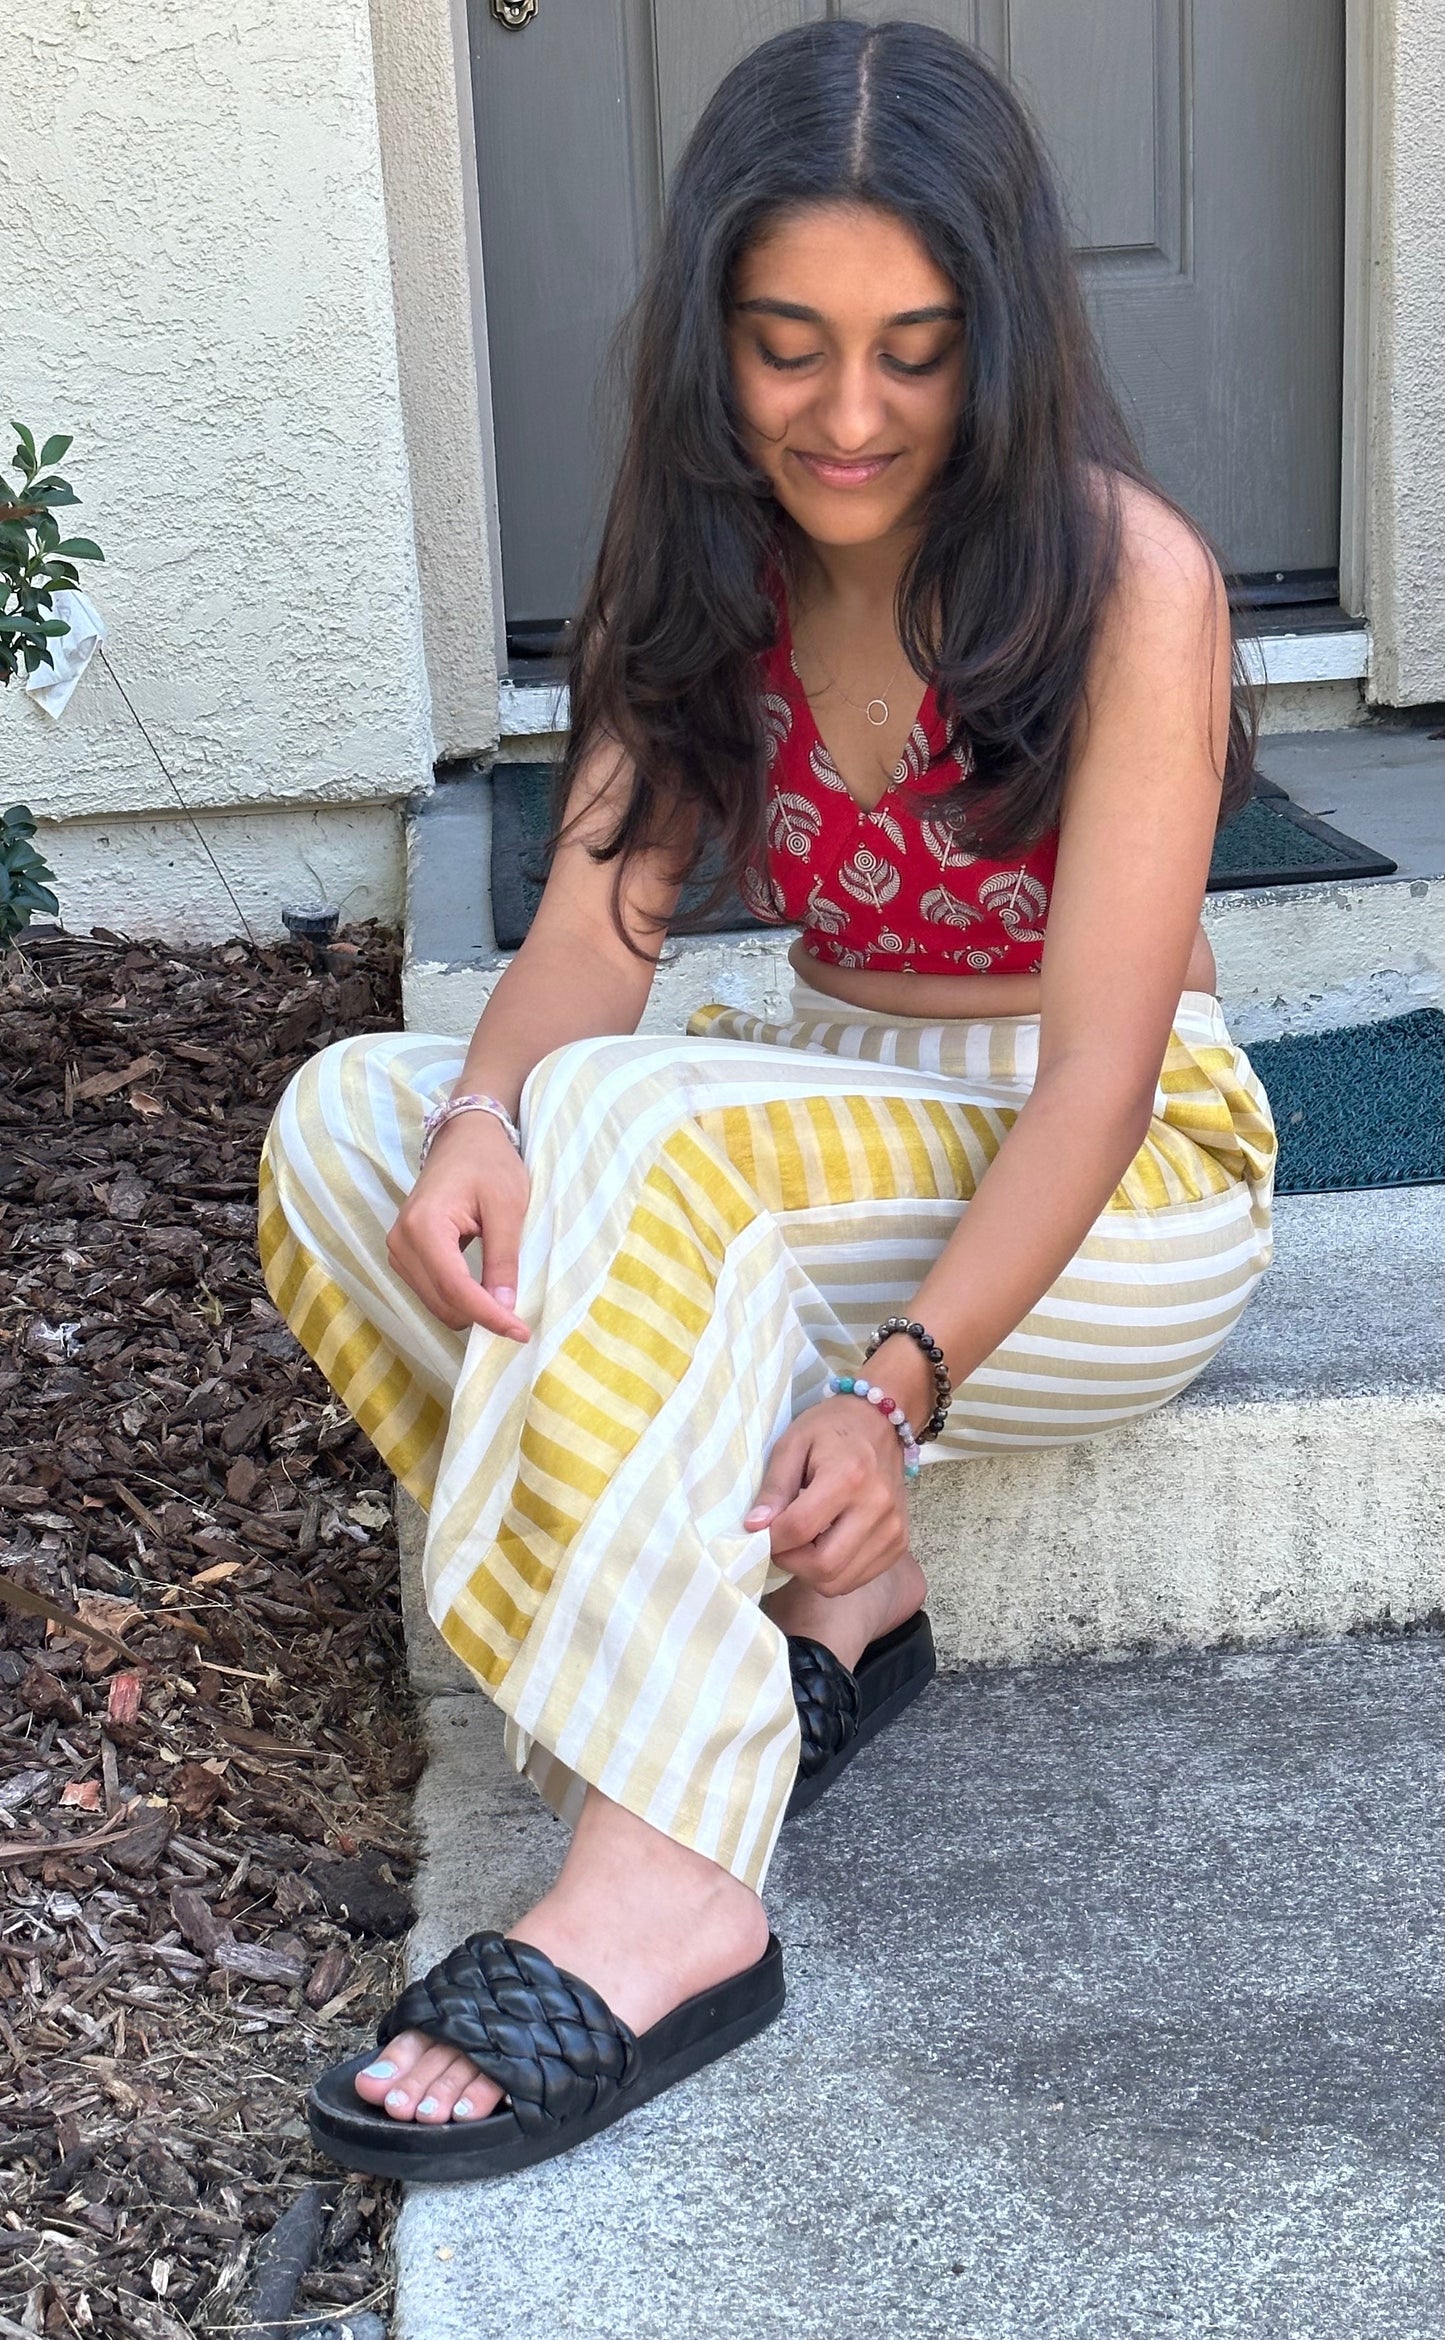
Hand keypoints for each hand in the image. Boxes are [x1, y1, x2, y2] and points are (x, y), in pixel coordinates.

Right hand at [386, 1111, 530, 1338]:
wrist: (465, 1139)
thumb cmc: (489, 1164)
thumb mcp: (508, 1208)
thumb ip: (504, 1259)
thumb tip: (504, 1307)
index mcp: (424, 1226)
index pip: (456, 1288)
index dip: (489, 1316)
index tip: (521, 1332)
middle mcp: (401, 1242)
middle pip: (443, 1302)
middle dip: (481, 1316)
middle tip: (519, 1319)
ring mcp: (398, 1250)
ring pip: (435, 1304)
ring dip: (470, 1310)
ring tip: (503, 1300)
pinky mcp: (403, 1256)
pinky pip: (431, 1293)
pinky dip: (458, 1301)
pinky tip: (483, 1292)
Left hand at [743, 1397, 909, 1596]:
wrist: (881, 1422)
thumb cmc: (831, 1429)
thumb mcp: (792, 1444)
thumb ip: (774, 1487)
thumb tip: (755, 1527)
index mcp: (848, 1476)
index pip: (799, 1529)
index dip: (771, 1539)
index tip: (760, 1531)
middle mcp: (876, 1506)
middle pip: (823, 1566)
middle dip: (790, 1562)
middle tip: (781, 1543)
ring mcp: (893, 1529)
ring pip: (840, 1581)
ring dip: (811, 1572)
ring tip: (803, 1544)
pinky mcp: (900, 1543)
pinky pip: (858, 1579)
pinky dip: (835, 1573)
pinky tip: (827, 1545)